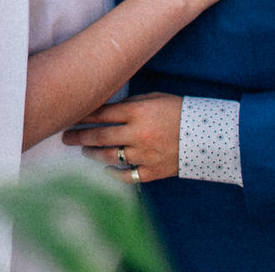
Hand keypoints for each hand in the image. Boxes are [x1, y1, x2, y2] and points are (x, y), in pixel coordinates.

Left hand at [61, 93, 181, 183]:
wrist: (208, 135)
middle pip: (100, 136)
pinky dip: (114, 174)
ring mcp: (144, 154)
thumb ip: (131, 104)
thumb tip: (107, 107)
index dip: (84, 116)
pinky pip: (127, 175)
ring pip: (110, 156)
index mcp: (138, 112)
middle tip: (65, 137)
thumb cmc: (180, 110)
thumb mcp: (155, 98)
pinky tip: (106, 171)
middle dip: (80, 136)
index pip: (103, 114)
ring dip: (93, 154)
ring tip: (84, 151)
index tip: (70, 117)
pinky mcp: (152, 171)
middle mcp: (137, 134)